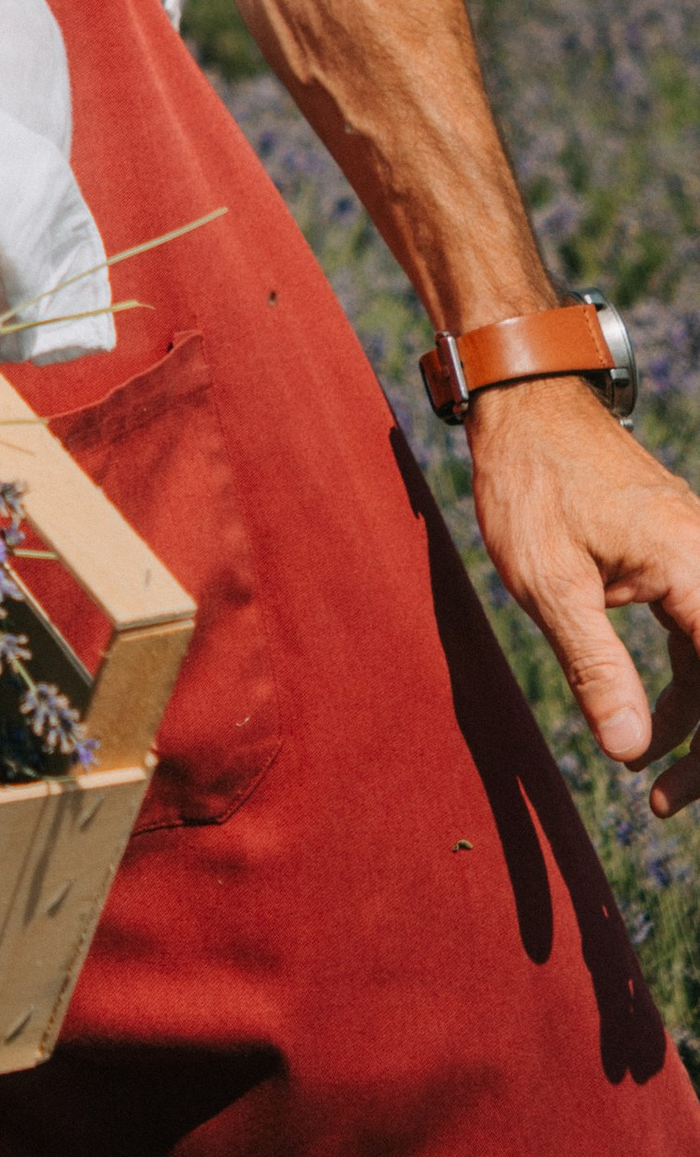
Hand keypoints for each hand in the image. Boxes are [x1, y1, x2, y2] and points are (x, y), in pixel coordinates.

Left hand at [466, 374, 699, 817]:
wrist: (526, 404)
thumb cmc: (531, 481)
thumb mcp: (550, 581)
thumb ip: (595, 667)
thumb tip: (629, 753)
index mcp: (693, 567)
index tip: (686, 788)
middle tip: (671, 803)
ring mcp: (698, 562)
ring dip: (699, 727)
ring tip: (658, 789)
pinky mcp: (680, 565)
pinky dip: (686, 689)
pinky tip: (654, 728)